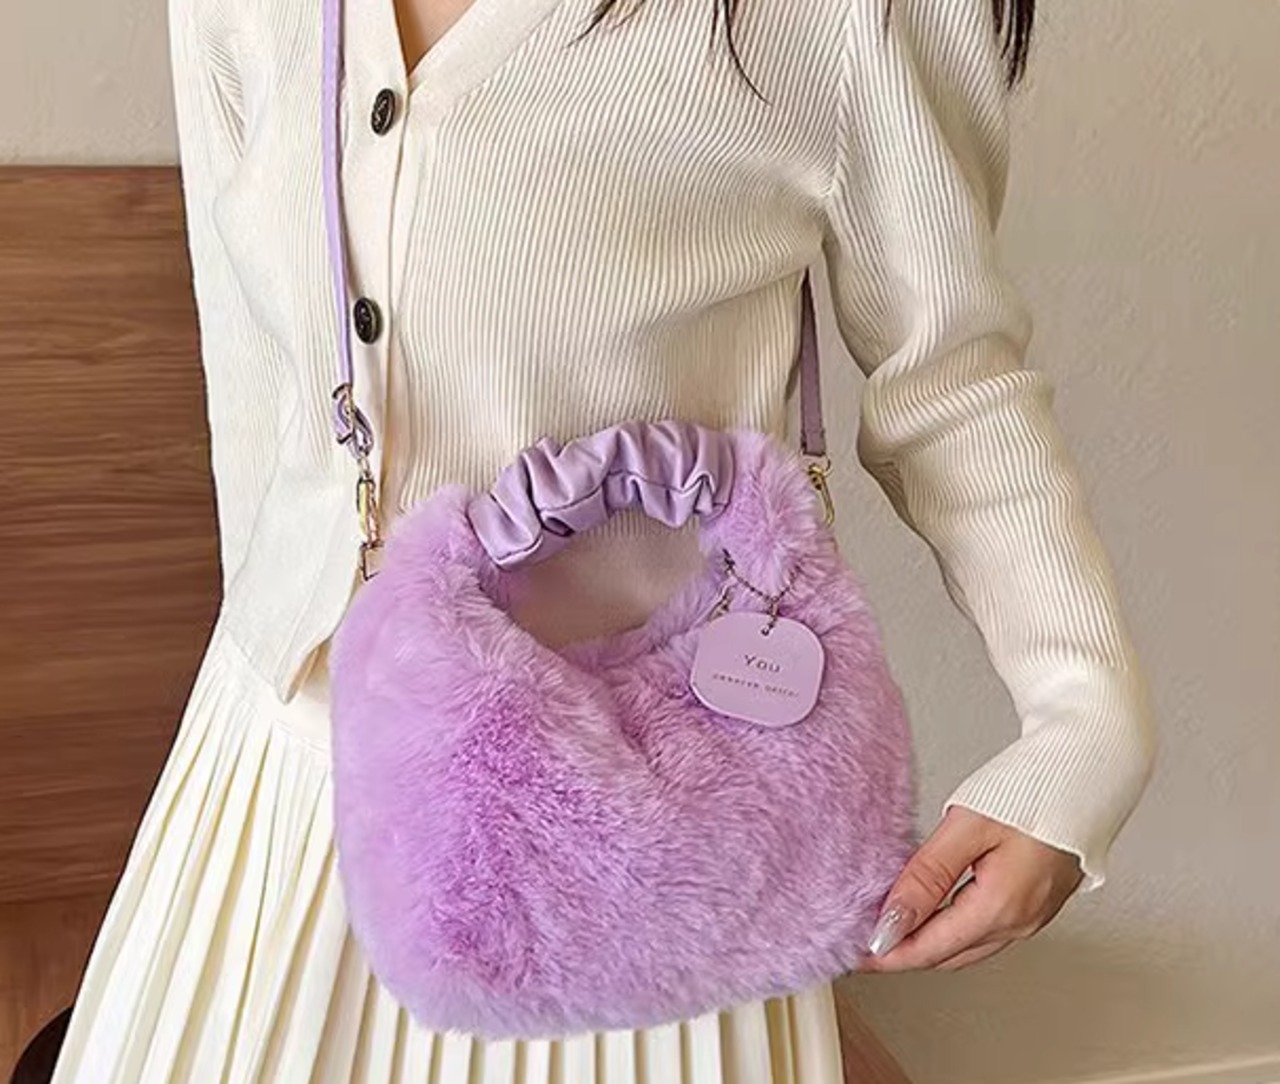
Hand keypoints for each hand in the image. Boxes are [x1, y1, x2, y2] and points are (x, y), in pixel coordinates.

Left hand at [863, 806, 1082, 971]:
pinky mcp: (1039, 901)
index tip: (854, 950)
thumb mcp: (966, 827)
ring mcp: (1034, 914)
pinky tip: (932, 910)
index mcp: (1003, 906)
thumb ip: (926, 876)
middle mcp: (1022, 920)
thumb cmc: (1035, 787)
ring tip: (889, 925)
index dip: (886, 953)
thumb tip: (891, 921)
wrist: (1088, 768)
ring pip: (967, 946)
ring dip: (928, 942)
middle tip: (863, 939)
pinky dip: (953, 928)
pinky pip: (986, 929)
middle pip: (948, 955)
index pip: (930, 949)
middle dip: (903, 952)